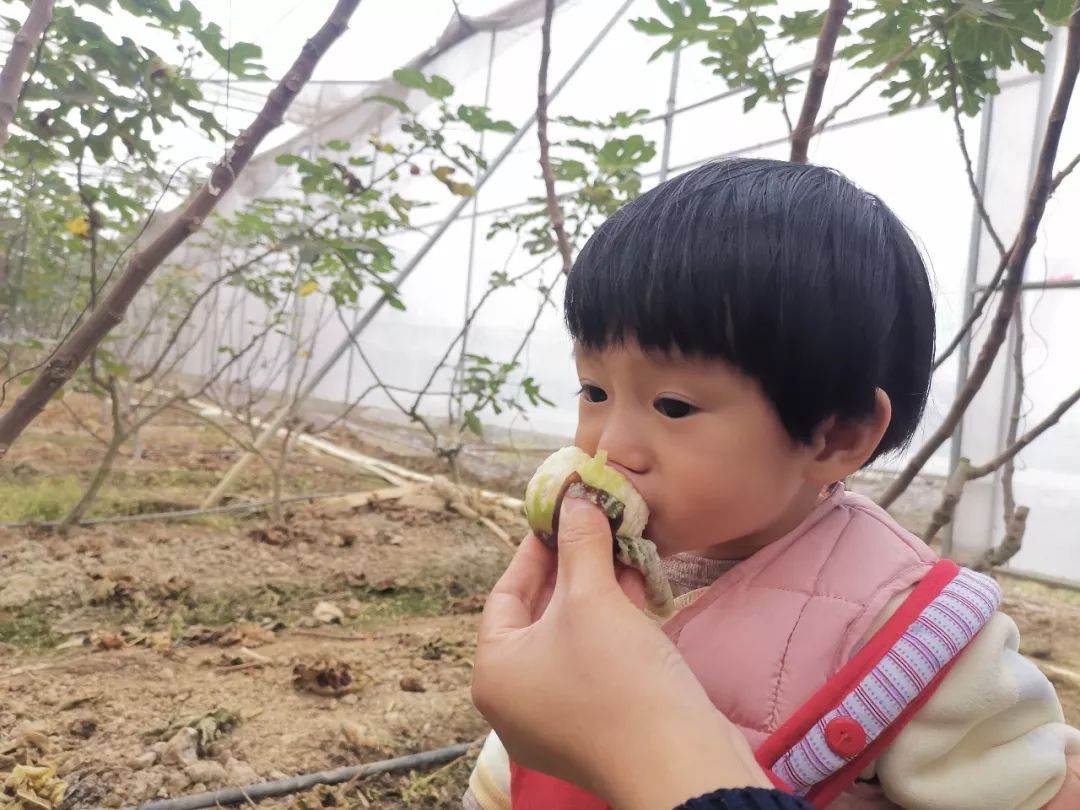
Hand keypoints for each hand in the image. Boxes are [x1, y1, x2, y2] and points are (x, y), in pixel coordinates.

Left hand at [472, 497, 770, 809]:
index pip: (506, 593)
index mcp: (494, 672)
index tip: (559, 514)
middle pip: (539, 615)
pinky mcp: (596, 725)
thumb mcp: (593, 598)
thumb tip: (575, 496)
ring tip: (623, 548)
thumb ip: (580, 543)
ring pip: (571, 637)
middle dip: (573, 567)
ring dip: (597, 591)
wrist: (679, 764)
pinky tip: (637, 589)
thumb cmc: (618, 678)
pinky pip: (594, 662)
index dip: (536, 549)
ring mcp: (555, 718)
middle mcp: (515, 699)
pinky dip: (612, 626)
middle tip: (594, 525)